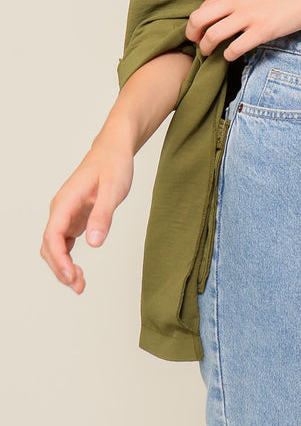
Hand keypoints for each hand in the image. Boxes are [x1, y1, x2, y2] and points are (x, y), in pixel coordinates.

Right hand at [40, 138, 133, 292]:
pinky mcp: (74, 218)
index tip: (71, 276)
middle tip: (79, 286)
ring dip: (63, 267)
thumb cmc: (113, 165)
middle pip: (50, 246)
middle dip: (60, 268)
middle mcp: (61, 209)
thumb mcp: (114, 189)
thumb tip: (94, 243)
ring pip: (55, 247)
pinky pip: (64, 243)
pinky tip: (78, 272)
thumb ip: (103, 216)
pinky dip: (68, 259)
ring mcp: (66, 214)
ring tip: (80, 284)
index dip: (59, 259)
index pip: (53, 235)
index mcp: (66, 201)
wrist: (114, 150)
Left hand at [186, 0, 300, 60]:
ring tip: (210, 54)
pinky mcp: (262, 30)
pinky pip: (234, 48)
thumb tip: (223, 13)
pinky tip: (231, 55)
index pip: (202, 7)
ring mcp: (248, 15)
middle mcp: (236, 0)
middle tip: (198, 44)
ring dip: (207, 48)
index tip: (200, 32)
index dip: (197, 23)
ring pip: (212, 36)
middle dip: (193, 35)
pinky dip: (228, 55)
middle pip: (198, 20)